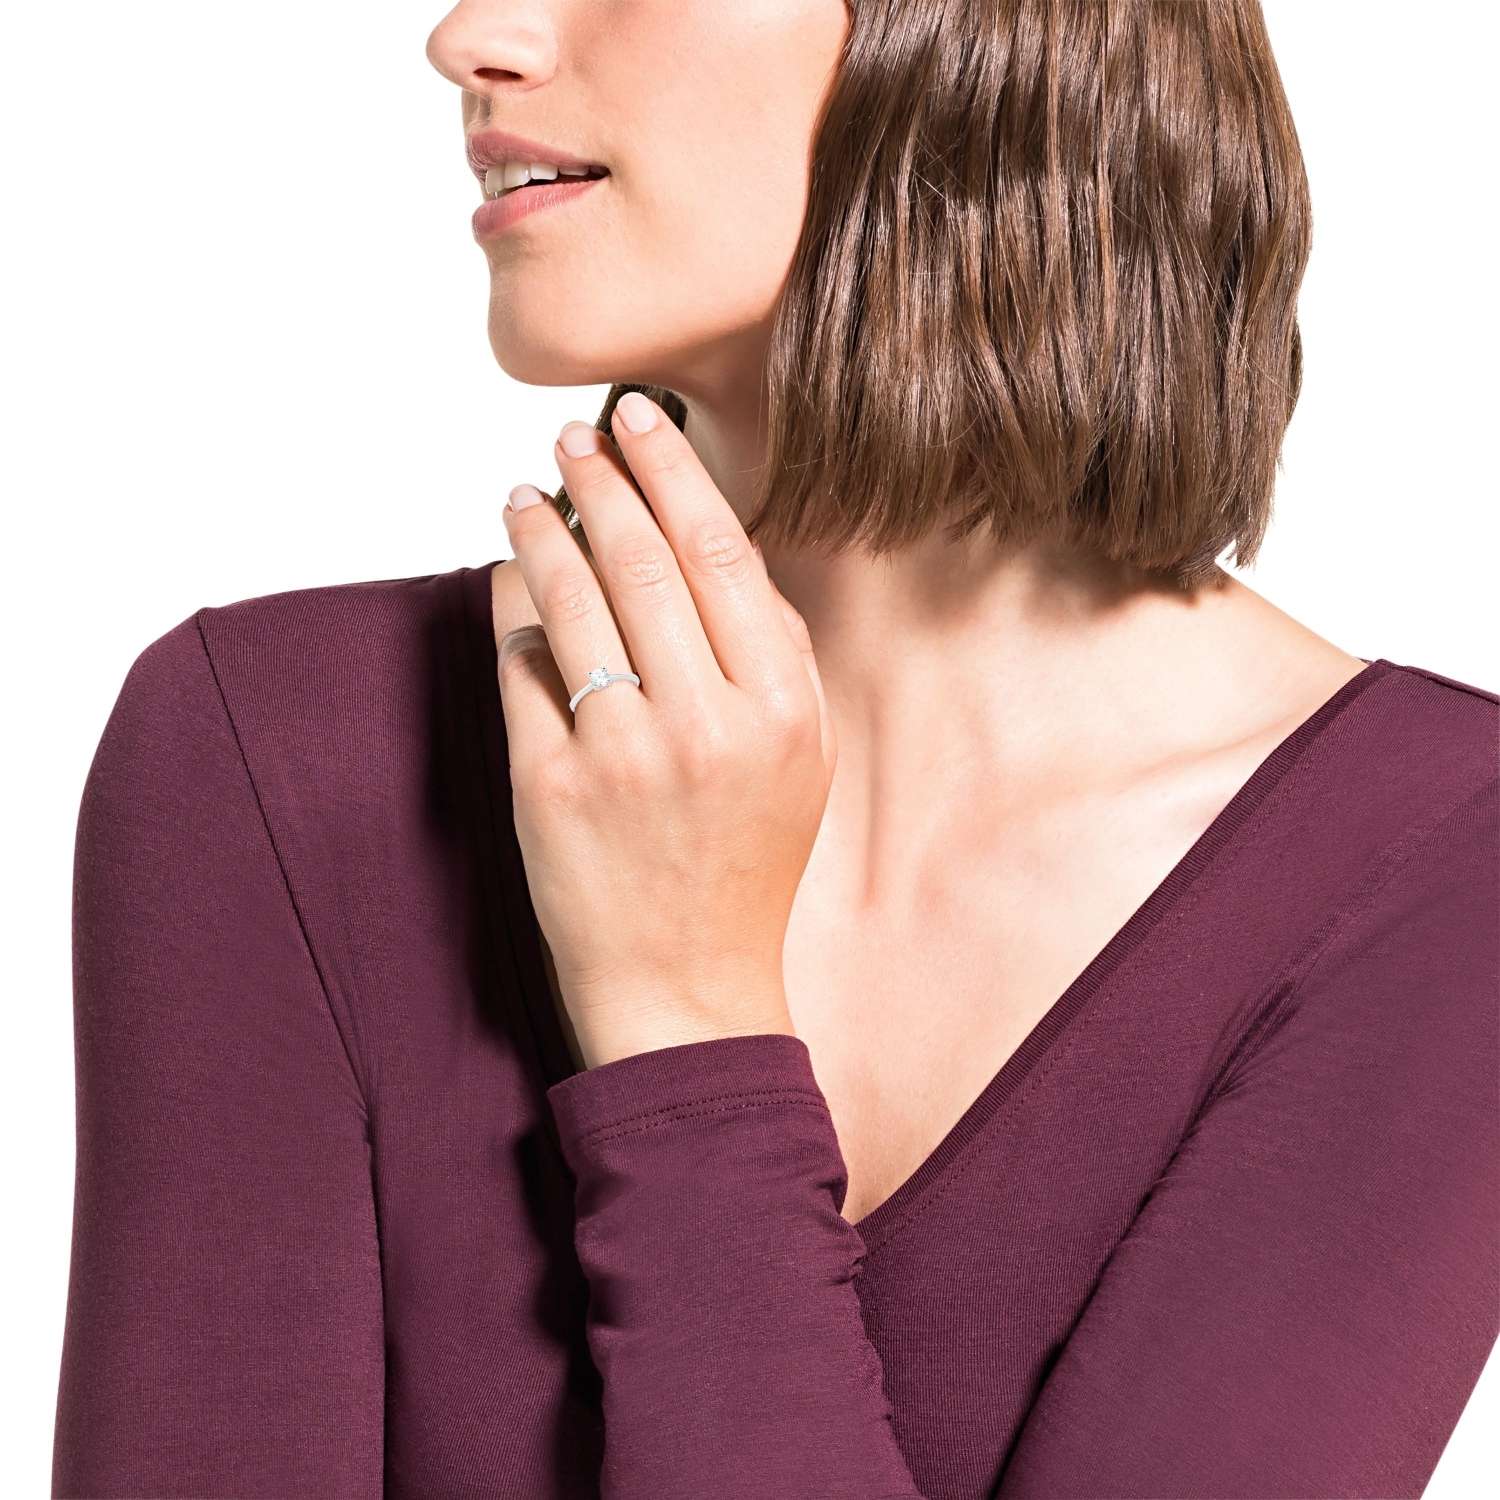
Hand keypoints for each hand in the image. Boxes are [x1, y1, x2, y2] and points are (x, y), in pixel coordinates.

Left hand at [498, 392, 836, 1068]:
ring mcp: (621, 756)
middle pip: (640, 562)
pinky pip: (520, 668)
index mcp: (780, 709)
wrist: (686, 983)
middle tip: (574, 437)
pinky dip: (510, 610)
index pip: (719, 554)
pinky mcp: (547, 788)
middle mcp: (704, 725)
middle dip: (600, 480)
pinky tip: (509, 578)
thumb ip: (773, 651)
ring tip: (525, 494)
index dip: (671, 471)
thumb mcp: (801, 757)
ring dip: (540, 531)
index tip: (640, 420)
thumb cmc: (743, 864)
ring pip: (568, 602)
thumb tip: (717, 539)